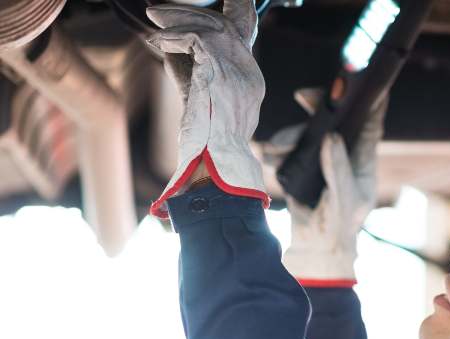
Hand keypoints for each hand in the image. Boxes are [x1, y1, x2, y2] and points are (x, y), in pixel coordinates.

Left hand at [146, 0, 268, 217]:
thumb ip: (194, 75)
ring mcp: (238, 71)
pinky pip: (196, 39)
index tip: (218, 2)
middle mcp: (250, 73)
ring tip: (155, 19)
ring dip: (178, 19)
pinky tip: (157, 42)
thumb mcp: (204, 105)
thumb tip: (170, 48)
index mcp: (251, 82)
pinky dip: (172, 37)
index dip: (232, 13)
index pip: (243, 35)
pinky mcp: (220, 72)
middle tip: (162, 10)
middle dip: (194, 11)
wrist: (216, 167)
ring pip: (211, 26)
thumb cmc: (207, 147)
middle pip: (228, 24)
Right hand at [282, 99, 385, 282]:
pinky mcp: (299, 164)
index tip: (354, 77)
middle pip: (333, 116)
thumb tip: (331, 138)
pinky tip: (267, 158)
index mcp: (363, 157)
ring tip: (273, 152)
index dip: (365, 95)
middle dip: (317, 103)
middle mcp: (343, 151)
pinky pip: (286, 147)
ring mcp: (320, 156)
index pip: (369, 119)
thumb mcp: (344, 201)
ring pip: (305, 131)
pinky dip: (274, 150)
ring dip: (288, 136)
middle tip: (302, 95)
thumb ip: (338, 171)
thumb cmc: (339, 226)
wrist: (315, 249)